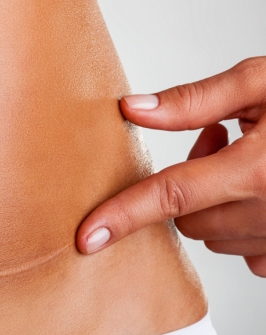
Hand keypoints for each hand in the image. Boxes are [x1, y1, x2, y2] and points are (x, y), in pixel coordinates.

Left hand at [76, 57, 265, 276]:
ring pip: (212, 235)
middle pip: (186, 218)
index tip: (87, 237)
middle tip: (215, 143)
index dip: (123, 215)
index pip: (170, 196)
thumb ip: (193, 100)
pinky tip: (260, 192)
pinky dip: (238, 225)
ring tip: (243, 160)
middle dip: (183, 187)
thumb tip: (132, 110)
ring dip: (212, 203)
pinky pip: (245, 251)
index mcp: (258, 170)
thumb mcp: (262, 84)